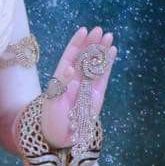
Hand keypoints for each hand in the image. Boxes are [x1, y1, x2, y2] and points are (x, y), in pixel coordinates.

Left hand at [40, 26, 115, 148]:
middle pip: (85, 56)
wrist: (61, 136)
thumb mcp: (52, 99)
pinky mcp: (97, 93)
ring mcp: (87, 85)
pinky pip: (103, 75)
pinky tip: (112, 51)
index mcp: (62, 76)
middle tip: (99, 30)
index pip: (70, 55)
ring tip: (109, 36)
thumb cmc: (52, 118)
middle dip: (91, 42)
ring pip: (96, 63)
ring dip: (102, 50)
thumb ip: (61, 82)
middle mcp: (75, 78)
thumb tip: (70, 66)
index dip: (76, 43)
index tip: (83, 30)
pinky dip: (108, 63)